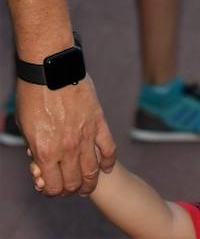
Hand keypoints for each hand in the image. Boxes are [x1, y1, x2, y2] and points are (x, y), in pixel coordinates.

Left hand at [17, 78, 116, 196]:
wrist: (50, 72)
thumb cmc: (32, 97)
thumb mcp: (25, 128)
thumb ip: (35, 148)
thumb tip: (41, 160)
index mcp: (44, 152)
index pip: (53, 186)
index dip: (52, 192)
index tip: (52, 189)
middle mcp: (67, 148)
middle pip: (74, 182)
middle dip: (72, 190)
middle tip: (71, 189)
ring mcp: (85, 137)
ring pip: (93, 170)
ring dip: (91, 182)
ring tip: (90, 185)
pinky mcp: (99, 123)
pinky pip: (109, 149)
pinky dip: (108, 162)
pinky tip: (106, 168)